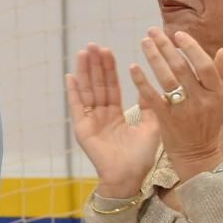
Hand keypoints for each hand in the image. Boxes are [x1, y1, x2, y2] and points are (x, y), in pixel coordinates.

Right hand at [65, 44, 159, 197]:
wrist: (129, 178)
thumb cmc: (141, 157)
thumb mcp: (151, 126)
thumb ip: (149, 106)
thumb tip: (151, 85)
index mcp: (116, 115)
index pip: (111, 86)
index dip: (109, 69)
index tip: (107, 50)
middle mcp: (101, 116)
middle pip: (97, 85)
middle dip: (95, 65)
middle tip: (94, 44)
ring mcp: (90, 121)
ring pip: (87, 91)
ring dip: (84, 72)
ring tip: (83, 53)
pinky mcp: (82, 129)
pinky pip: (76, 107)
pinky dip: (73, 92)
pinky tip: (70, 76)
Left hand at [133, 28, 222, 181]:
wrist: (197, 154)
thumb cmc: (209, 122)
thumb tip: (222, 50)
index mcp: (217, 93)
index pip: (205, 66)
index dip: (192, 48)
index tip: (178, 34)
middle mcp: (201, 101)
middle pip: (182, 68)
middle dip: (166, 47)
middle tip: (152, 31)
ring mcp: (183, 111)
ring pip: (167, 79)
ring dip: (153, 58)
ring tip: (144, 42)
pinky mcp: (166, 120)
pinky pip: (152, 97)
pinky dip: (142, 82)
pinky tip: (133, 68)